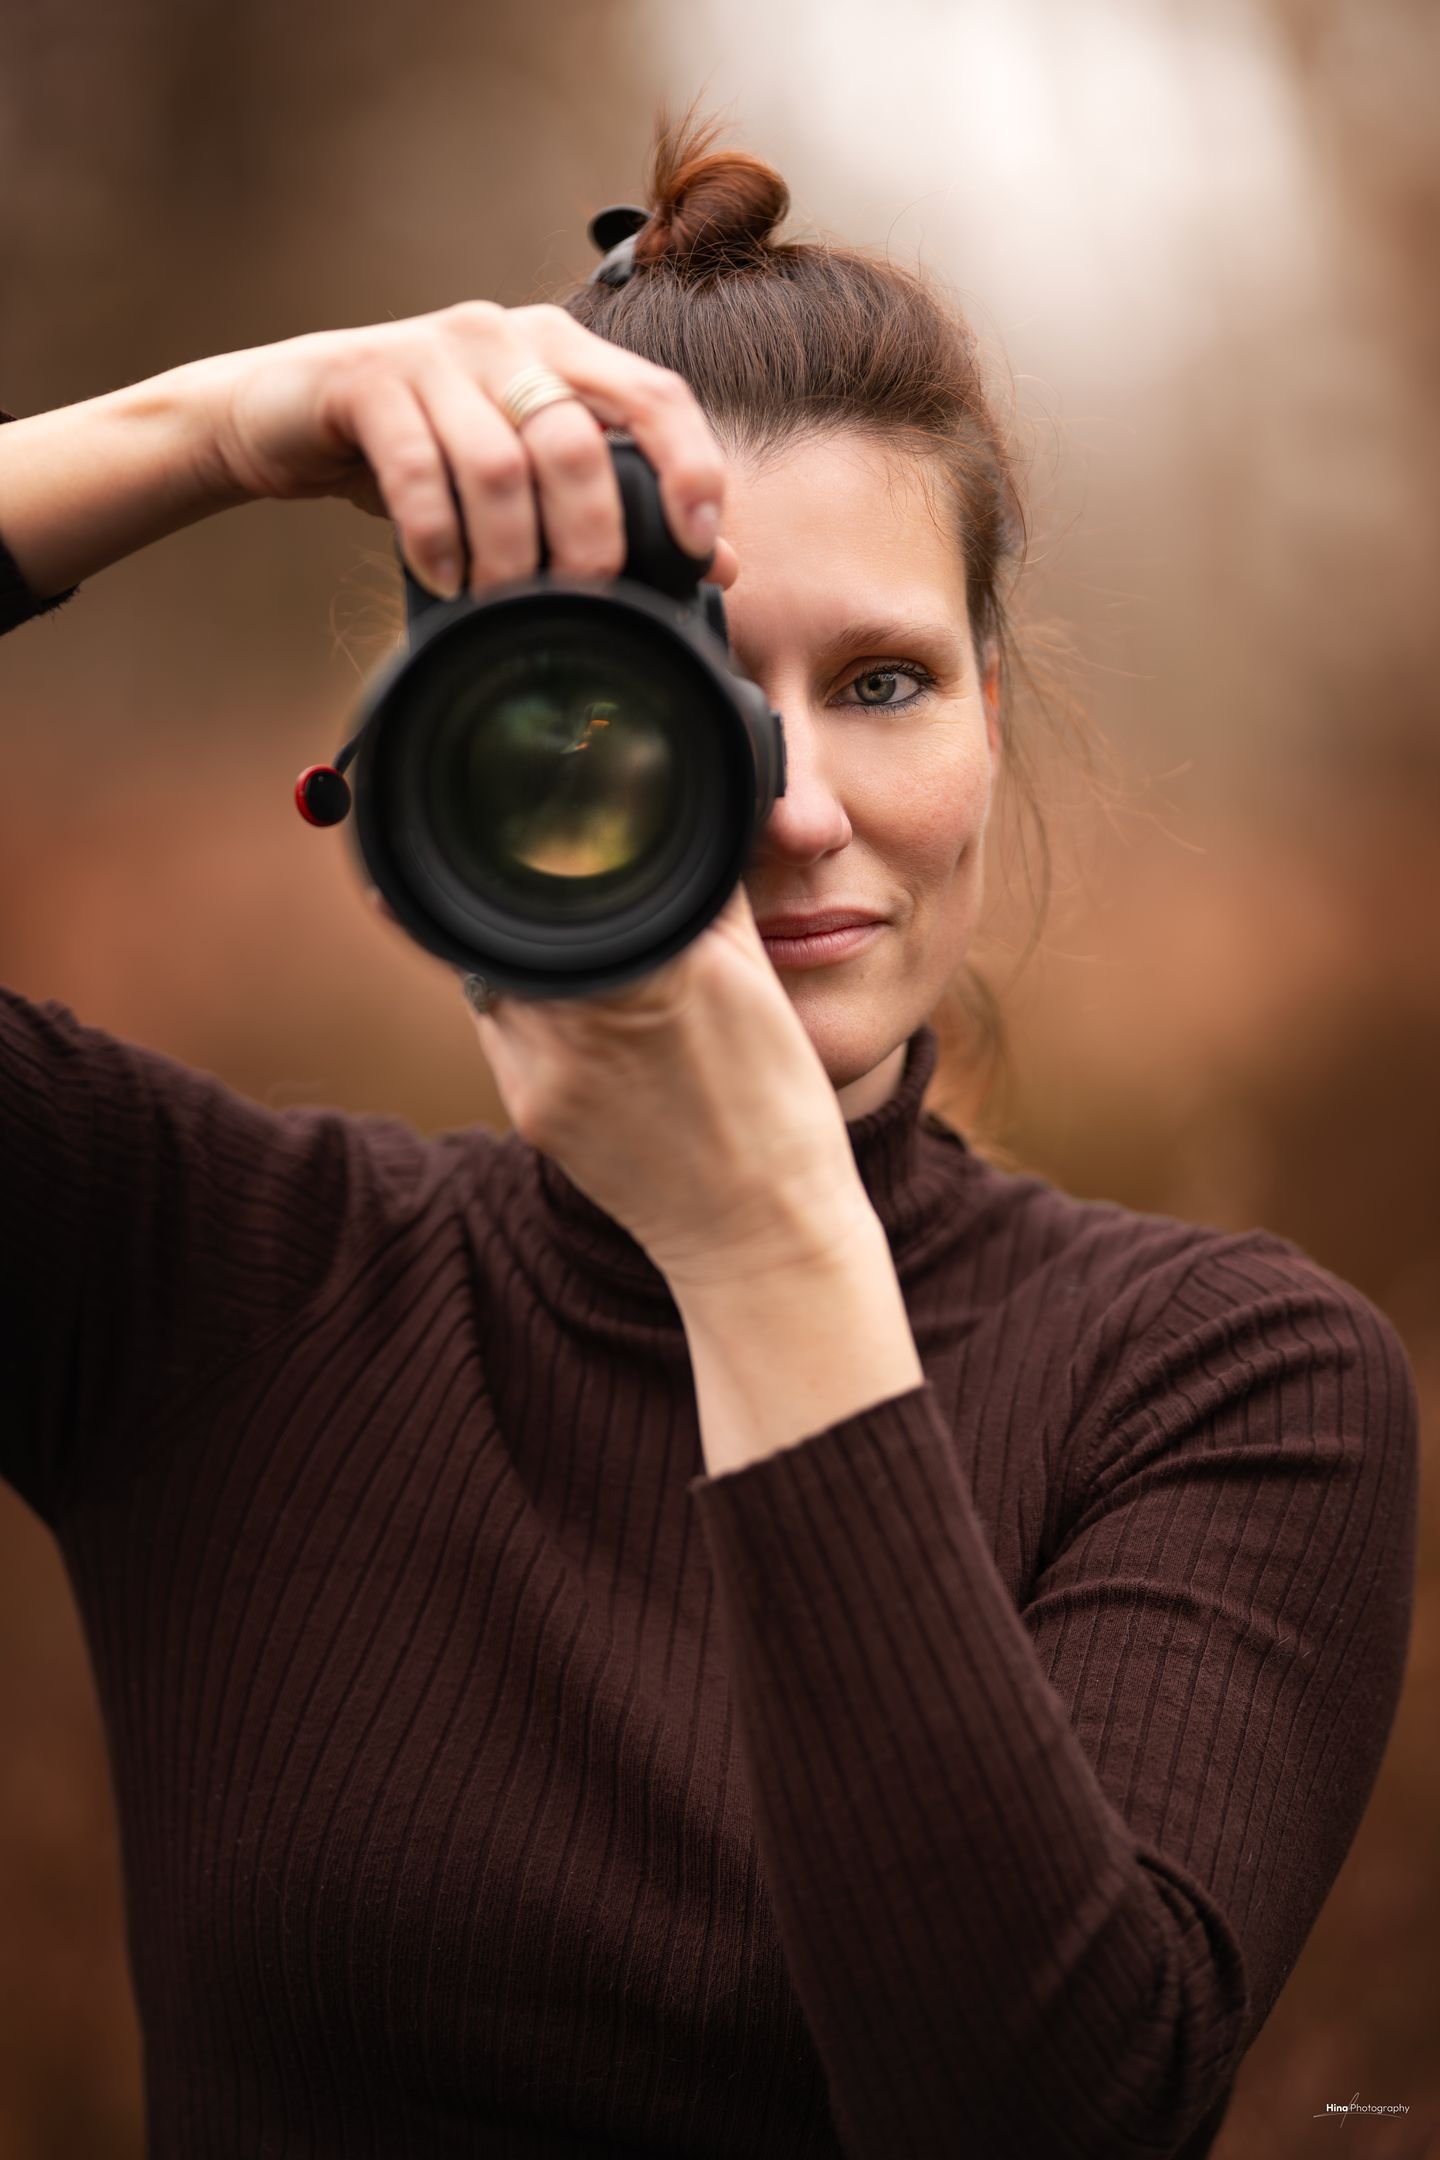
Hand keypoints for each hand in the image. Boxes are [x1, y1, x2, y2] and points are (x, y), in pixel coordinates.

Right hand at [189, 299, 737, 595]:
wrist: (283, 415)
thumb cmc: (418, 448)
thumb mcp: (522, 474)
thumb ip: (613, 503)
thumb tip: (719, 564)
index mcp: (562, 349)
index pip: (656, 395)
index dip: (689, 468)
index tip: (697, 546)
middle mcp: (508, 335)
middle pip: (578, 441)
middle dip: (589, 538)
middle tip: (584, 605)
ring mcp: (436, 350)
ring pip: (499, 464)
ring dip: (508, 553)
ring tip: (504, 607)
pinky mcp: (367, 377)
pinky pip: (417, 467)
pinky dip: (436, 536)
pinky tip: (442, 579)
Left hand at [464, 881, 872, 1291]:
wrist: (760, 1232)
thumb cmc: (777, 1106)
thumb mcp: (757, 978)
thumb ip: (706, 896)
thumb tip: (677, 824)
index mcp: (663, 960)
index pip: (572, 873)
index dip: (561, 856)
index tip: (565, 850)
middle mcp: (593, 1005)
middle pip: (523, 917)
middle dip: (542, 913)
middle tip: (572, 912)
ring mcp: (549, 1064)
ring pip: (498, 978)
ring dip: (524, 967)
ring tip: (581, 980)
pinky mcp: (530, 1113)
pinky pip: (505, 1039)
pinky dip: (529, 1024)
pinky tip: (581, 1041)